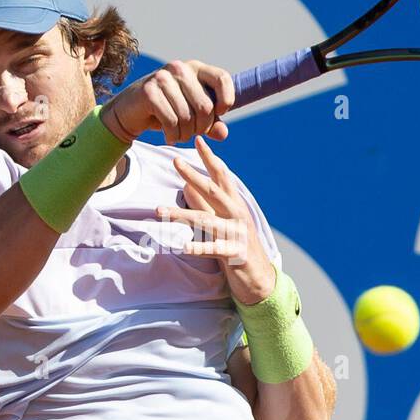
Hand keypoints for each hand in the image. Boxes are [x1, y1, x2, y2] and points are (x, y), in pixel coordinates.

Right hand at [100, 60, 234, 144]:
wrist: (130, 111)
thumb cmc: (167, 110)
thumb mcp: (193, 116)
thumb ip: (211, 123)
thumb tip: (223, 133)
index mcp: (195, 68)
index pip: (222, 79)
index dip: (226, 100)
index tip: (219, 113)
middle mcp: (180, 68)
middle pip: (205, 107)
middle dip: (201, 128)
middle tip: (192, 133)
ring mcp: (163, 78)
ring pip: (187, 117)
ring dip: (186, 134)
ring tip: (180, 136)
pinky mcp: (149, 92)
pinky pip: (171, 121)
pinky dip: (173, 135)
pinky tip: (169, 136)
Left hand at [156, 135, 275, 305]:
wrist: (260, 279)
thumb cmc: (238, 248)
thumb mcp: (222, 223)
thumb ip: (206, 205)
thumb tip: (186, 187)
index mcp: (234, 205)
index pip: (222, 176)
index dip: (210, 158)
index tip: (197, 140)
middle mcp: (237, 215)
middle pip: (213, 191)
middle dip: (194, 175)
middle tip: (176, 161)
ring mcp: (237, 234)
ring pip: (206, 220)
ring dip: (181, 214)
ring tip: (158, 211)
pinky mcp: (235, 254)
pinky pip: (214, 249)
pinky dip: (199, 248)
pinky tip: (183, 247)